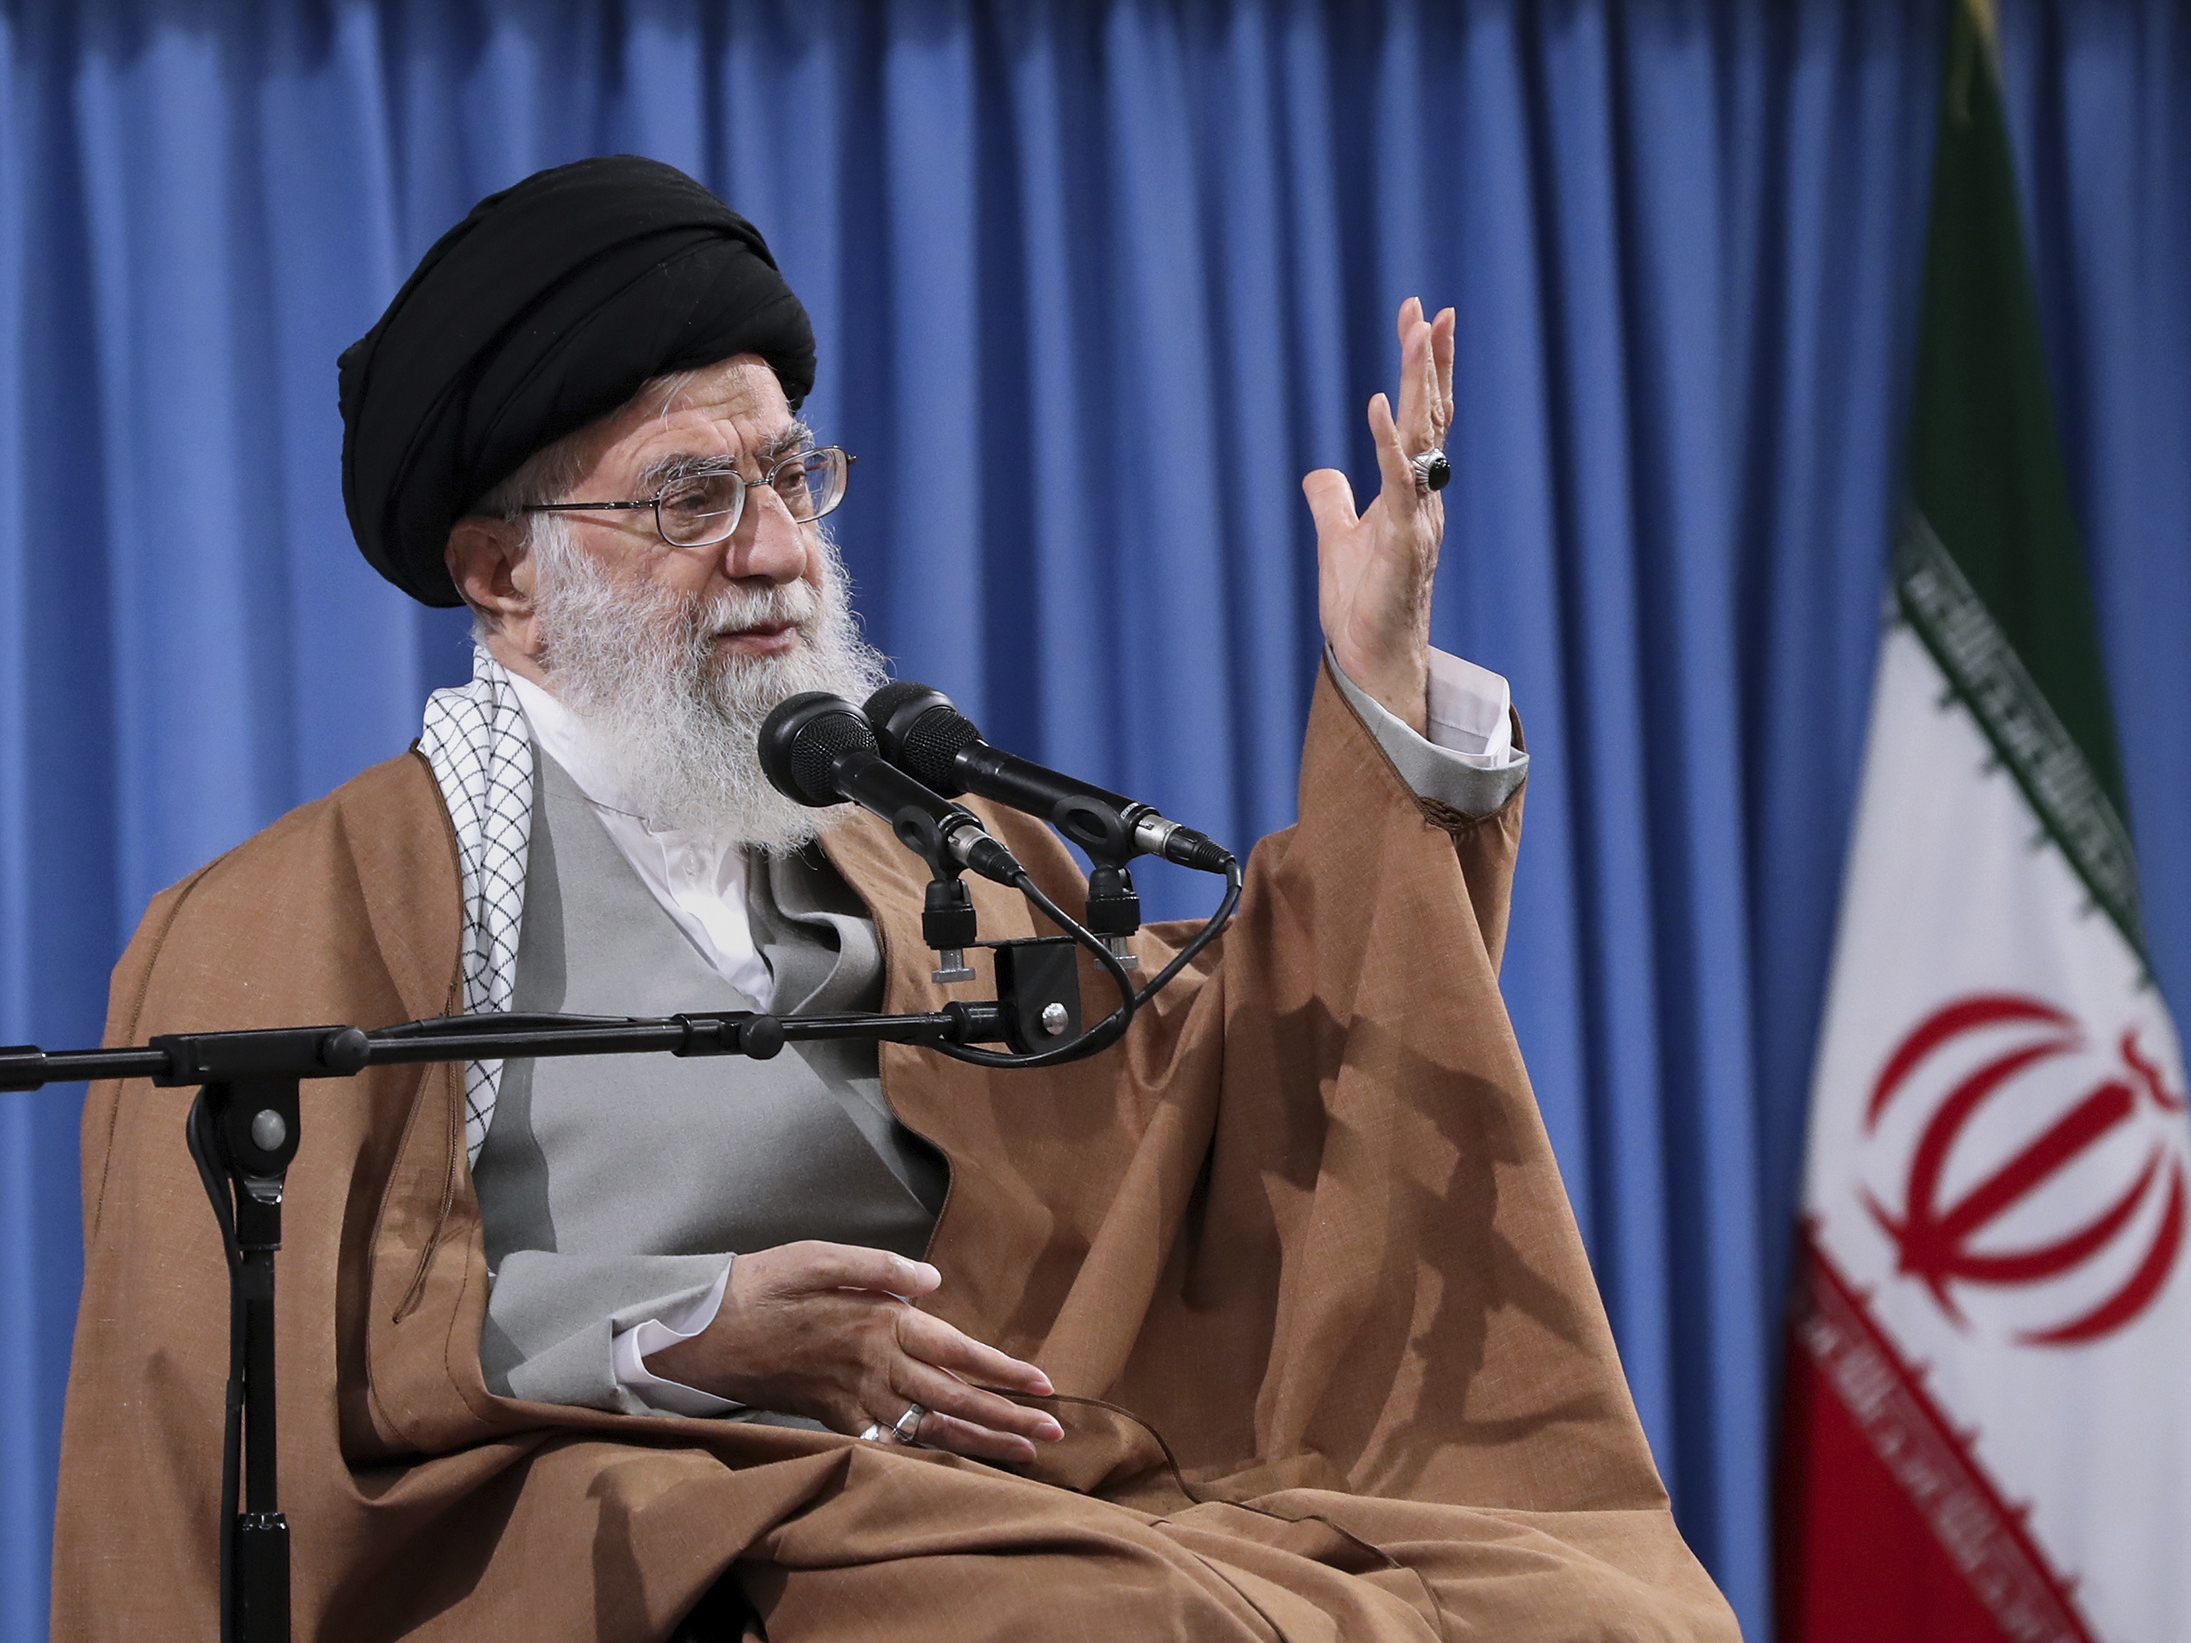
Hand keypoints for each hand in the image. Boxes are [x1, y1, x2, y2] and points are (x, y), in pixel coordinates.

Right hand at [641, 1241, 1062, 1464]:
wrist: (701, 1334)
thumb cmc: (760, 1285)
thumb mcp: (817, 1255)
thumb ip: (880, 1266)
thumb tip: (933, 1282)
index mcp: (878, 1322)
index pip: (957, 1351)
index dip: (1003, 1371)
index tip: (1043, 1386)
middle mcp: (873, 1366)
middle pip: (953, 1398)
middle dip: (1007, 1419)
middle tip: (1055, 1435)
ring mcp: (854, 1398)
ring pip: (929, 1427)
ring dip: (979, 1442)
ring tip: (1024, 1454)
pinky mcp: (834, 1418)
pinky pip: (889, 1443)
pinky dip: (925, 1454)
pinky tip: (952, 1462)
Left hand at [1302, 298, 1456, 735]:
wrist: (1372, 659)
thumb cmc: (1363, 606)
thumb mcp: (1338, 539)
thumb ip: (1331, 501)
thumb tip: (1318, 472)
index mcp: (1412, 491)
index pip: (1424, 418)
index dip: (1425, 368)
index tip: (1423, 317)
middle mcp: (1424, 496)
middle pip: (1432, 415)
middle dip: (1430, 359)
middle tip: (1431, 307)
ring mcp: (1419, 515)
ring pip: (1425, 436)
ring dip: (1420, 382)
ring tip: (1417, 331)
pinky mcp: (1403, 540)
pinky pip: (1397, 480)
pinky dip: (1387, 440)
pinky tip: (1377, 401)